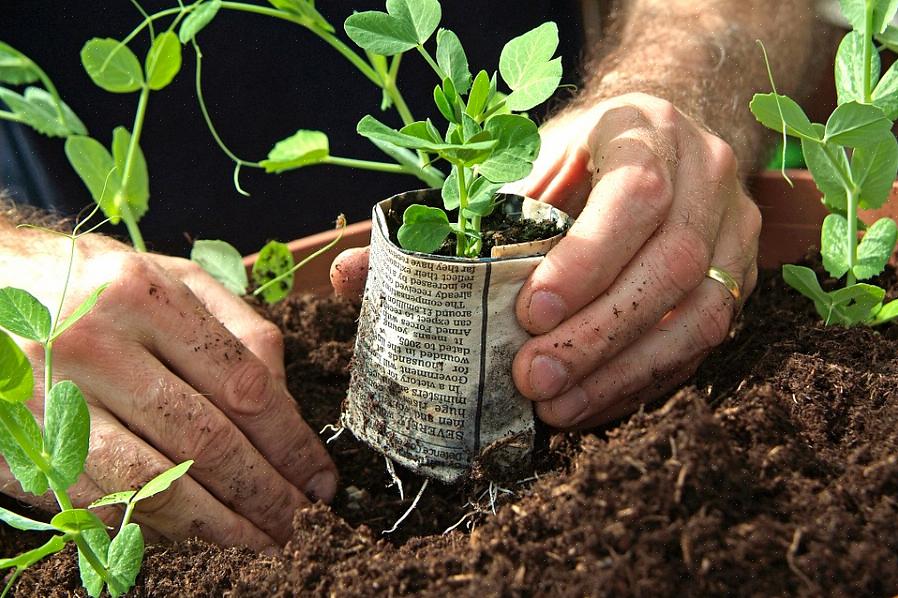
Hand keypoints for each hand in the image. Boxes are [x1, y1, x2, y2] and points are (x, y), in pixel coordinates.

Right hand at [0, 227, 336, 549]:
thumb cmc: (89, 282)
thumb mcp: (167, 275)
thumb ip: (236, 327)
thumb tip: (287, 402)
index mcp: (142, 296)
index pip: (242, 385)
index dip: (290, 442)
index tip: (319, 477)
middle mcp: (94, 346)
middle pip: (205, 440)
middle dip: (264, 492)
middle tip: (300, 521)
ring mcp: (50, 399)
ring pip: (153, 484)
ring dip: (218, 524)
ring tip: (260, 541)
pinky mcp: (23, 443)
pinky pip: (103, 500)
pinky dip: (158, 525)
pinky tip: (197, 531)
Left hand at [509, 92, 760, 428]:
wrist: (659, 138)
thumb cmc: (583, 150)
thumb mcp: (542, 154)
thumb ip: (516, 207)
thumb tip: (458, 283)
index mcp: (651, 129)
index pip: (637, 196)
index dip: (587, 261)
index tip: (532, 313)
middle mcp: (709, 175)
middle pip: (673, 264)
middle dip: (599, 333)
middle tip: (535, 377)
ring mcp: (736, 231)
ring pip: (701, 316)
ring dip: (623, 372)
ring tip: (558, 407)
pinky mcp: (740, 279)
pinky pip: (701, 344)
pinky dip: (641, 382)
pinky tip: (589, 404)